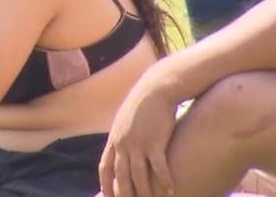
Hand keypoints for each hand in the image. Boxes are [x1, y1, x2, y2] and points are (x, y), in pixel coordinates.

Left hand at [99, 73, 177, 196]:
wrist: (156, 89)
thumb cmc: (142, 105)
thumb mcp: (125, 120)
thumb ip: (121, 137)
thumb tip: (118, 149)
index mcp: (114, 139)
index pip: (105, 168)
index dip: (105, 185)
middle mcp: (123, 144)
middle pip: (121, 177)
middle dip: (124, 195)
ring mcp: (138, 144)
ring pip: (139, 176)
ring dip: (144, 193)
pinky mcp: (155, 142)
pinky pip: (159, 167)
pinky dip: (164, 181)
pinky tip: (170, 191)